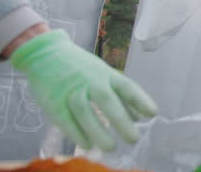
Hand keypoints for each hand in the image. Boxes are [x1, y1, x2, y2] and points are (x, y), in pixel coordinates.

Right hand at [10, 30, 157, 151]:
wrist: (46, 53)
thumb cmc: (82, 68)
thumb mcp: (104, 75)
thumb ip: (120, 95)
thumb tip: (138, 117)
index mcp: (106, 74)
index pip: (126, 86)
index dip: (140, 100)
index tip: (153, 114)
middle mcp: (90, 81)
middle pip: (107, 100)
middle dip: (121, 120)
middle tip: (133, 139)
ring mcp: (71, 90)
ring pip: (85, 111)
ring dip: (98, 130)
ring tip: (110, 147)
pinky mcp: (53, 100)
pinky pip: (65, 119)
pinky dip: (76, 133)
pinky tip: (87, 145)